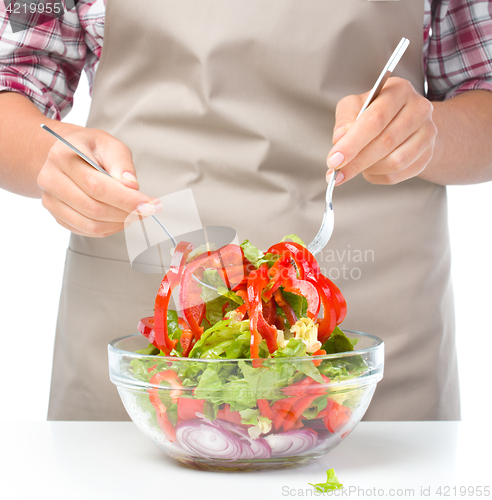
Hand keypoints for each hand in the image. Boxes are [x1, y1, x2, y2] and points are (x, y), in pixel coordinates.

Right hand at [37, 127, 159, 236]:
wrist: (68, 154)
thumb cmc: (92, 149)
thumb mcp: (110, 145)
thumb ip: (122, 164)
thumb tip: (131, 187)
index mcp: (62, 155)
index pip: (97, 186)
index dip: (125, 199)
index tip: (148, 204)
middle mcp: (50, 178)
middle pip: (93, 208)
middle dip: (126, 213)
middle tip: (148, 209)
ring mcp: (50, 199)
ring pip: (90, 224)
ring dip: (119, 223)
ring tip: (136, 213)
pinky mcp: (57, 214)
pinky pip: (87, 231)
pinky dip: (109, 228)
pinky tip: (121, 218)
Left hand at [326, 77, 436, 185]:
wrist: (406, 121)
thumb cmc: (375, 112)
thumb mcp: (355, 105)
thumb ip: (345, 119)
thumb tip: (339, 139)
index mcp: (398, 90)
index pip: (375, 120)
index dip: (352, 143)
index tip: (334, 160)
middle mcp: (418, 109)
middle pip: (385, 142)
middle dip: (356, 162)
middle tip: (337, 172)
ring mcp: (427, 133)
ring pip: (395, 162)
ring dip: (369, 169)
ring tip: (355, 167)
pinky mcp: (427, 154)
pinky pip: (399, 174)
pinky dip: (378, 177)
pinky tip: (369, 170)